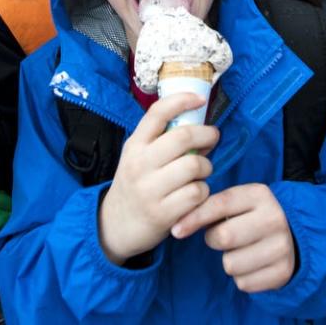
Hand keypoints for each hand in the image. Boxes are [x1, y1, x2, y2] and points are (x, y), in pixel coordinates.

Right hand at [98, 93, 218, 264]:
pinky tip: (196, 193)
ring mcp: (150, 190)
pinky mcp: (162, 214)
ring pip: (194, 165)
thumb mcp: (139, 156)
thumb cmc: (136, 184)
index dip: (182, 100)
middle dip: (206, 135)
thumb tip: (202, 125)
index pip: (157, 113)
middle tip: (212, 138)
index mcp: (135, 145)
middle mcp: (140, 164)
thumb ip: (163, 140)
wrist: (114, 225)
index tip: (200, 99)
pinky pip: (197, 193)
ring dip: (206, 167)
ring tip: (201, 171)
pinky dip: (203, 191)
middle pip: (183, 137)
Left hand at [172, 183, 295, 292]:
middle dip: (214, 240)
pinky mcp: (283, 271)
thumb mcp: (237, 202)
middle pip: (223, 237)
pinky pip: (243, 283)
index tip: (177, 230)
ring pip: (230, 264)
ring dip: (228, 260)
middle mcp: (274, 218)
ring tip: (241, 250)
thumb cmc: (251, 216)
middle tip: (222, 237)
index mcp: (260, 194)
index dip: (194, 218)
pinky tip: (252, 264)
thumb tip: (179, 225)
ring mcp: (282, 246)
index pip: (220, 204)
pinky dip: (241, 276)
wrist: (292, 234)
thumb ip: (211, 206)